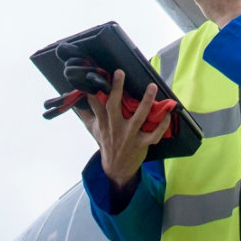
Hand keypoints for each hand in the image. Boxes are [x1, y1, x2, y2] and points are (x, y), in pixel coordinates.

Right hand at [73, 70, 172, 188]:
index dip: (93, 90)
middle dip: (117, 89)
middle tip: (120, 72)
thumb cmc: (106, 142)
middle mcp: (115, 126)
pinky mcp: (141, 143)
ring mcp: (129, 135)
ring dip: (146, 102)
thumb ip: (85, 114)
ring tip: (151, 86)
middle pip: (114, 106)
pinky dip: (162, 125)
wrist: (116, 167)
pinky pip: (154, 134)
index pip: (95, 104)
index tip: (92, 76)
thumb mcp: (92, 128)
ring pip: (139, 117)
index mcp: (103, 121)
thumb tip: (74, 100)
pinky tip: (167, 113)